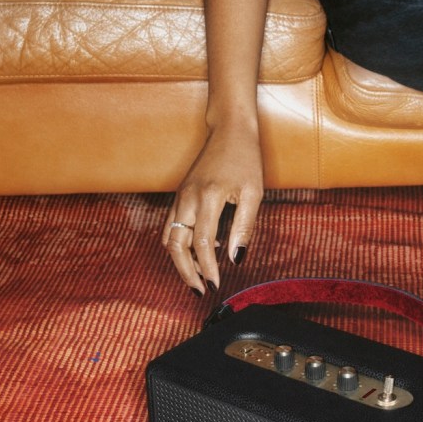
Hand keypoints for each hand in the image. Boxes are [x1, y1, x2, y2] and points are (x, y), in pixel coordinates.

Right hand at [162, 125, 263, 294]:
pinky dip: (179, 245)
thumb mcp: (253, 193)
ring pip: (169, 238)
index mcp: (208, 197)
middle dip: (186, 272)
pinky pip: (171, 227)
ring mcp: (180, 196)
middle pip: (176, 245)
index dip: (208, 268)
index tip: (217, 284)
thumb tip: (236, 259)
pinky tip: (197, 253)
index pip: (203, 243)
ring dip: (180, 261)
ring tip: (196, 278)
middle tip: (200, 290)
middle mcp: (188, 198)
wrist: (229, 131)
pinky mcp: (180, 196)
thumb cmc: (245, 159)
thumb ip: (244, 227)